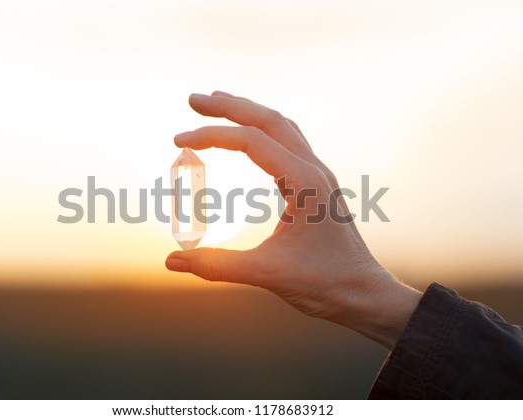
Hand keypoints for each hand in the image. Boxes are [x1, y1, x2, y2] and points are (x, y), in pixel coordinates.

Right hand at [166, 91, 420, 348]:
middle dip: (230, 106)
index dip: (212, 136)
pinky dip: (263, 131)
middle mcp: (314, 170)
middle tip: (194, 99)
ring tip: (218, 104)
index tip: (179, 139)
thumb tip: (171, 261)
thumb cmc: (324, 283)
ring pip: (281, 127)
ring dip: (248, 112)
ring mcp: (318, 175)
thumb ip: (218, 266)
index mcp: (305, 183)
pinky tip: (248, 138)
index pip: (251, 142)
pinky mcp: (316, 186)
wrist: (363, 293)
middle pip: (269, 120)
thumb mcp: (267, 274)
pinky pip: (288, 143)